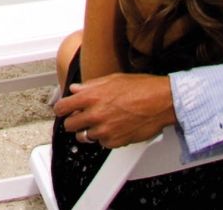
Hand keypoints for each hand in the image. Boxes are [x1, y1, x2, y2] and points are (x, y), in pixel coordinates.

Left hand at [51, 73, 175, 148]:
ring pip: (84, 137)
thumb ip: (90, 86)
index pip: (62, 107)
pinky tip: (113, 129)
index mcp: (91, 96)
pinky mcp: (115, 141)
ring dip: (89, 131)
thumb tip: (75, 88)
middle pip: (69, 125)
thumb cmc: (141, 88)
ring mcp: (104, 130)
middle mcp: (95, 114)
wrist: (161, 102)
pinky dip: (105, 138)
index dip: (60, 109)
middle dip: (73, 122)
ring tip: (99, 124)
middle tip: (80, 119)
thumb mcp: (112, 79)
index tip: (62, 110)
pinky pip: (102, 144)